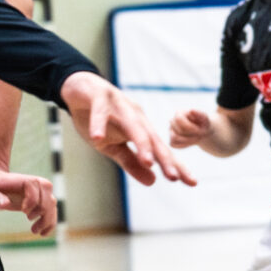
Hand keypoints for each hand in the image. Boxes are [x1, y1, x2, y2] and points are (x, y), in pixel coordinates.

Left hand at [0, 161, 57, 234]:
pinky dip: (49, 220)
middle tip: (32, 226)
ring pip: (50, 199)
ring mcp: (30, 191)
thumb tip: (5, 203)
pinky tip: (42, 232)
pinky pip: (48, 207)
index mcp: (13, 180)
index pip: (32, 183)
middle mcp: (25, 183)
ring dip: (48, 217)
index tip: (24, 212)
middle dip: (44, 209)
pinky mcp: (31, 200)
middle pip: (46, 189)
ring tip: (36, 231)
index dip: (32, 198)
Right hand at [62, 72, 194, 187]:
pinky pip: (100, 111)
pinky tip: (97, 137)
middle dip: (164, 158)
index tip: (191, 182)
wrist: (78, 88)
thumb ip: (131, 162)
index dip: (175, 165)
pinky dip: (98, 123)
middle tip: (174, 177)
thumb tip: (152, 182)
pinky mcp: (100, 95)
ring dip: (141, 143)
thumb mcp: (113, 146)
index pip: (160, 149)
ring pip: (132, 124)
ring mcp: (119, 104)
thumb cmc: (99, 119)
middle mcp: (135, 115)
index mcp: (141, 127)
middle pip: (151, 139)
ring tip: (148, 162)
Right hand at [169, 107, 215, 149]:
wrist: (202, 131)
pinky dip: (184, 145)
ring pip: (175, 138)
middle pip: (178, 130)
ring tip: (197, 138)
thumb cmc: (203, 123)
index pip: (179, 120)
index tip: (200, 130)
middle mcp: (172, 121)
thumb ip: (199, 114)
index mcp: (179, 113)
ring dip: (188, 140)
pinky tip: (192, 142)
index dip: (190, 127)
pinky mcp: (171, 140)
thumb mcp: (204, 118)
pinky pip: (174, 145)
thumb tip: (191, 110)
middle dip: (191, 134)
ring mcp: (171, 131)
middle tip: (201, 135)